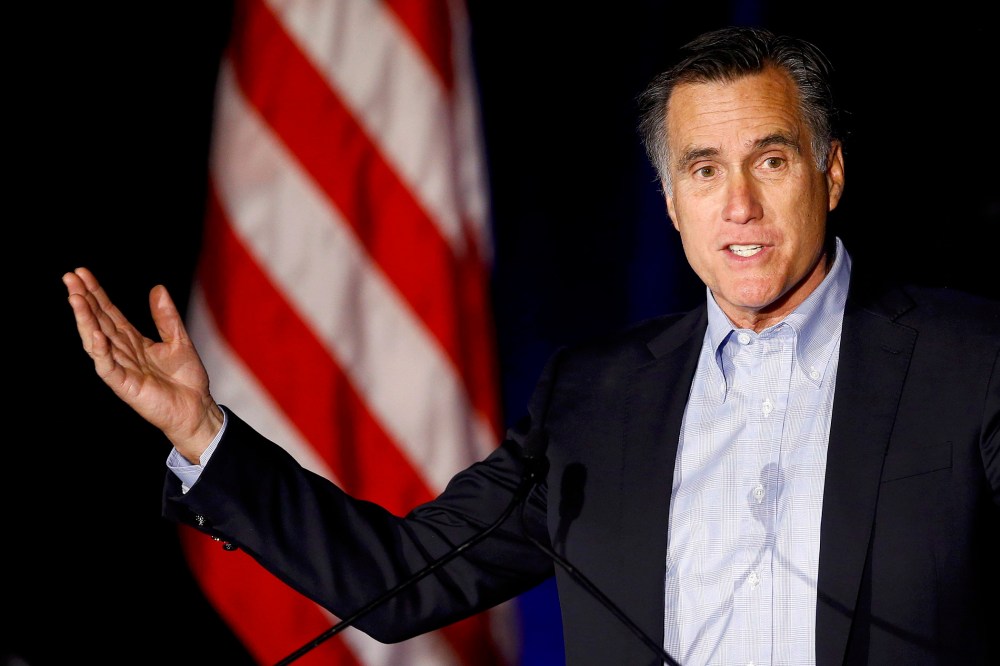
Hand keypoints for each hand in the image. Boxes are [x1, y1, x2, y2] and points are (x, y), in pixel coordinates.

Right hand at [63, 267, 223, 462]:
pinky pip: (108, 366)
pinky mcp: (124, 385)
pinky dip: (100, 350)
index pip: (109, 313)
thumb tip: (157, 288)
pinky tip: (95, 334)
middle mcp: (123, 352)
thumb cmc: (186, 379)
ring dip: (85, 320)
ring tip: (74, 298)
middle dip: (83, 300)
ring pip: (97, 340)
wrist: (196, 408)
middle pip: (98, 321)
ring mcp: (121, 368)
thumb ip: (166, 317)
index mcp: (133, 341)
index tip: (81, 273)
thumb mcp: (179, 339)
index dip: (96, 294)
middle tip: (69, 278)